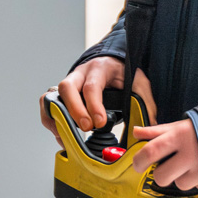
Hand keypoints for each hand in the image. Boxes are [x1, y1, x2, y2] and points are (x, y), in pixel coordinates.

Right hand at [39, 57, 156, 147]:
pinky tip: (61, 135)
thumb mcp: (138, 81)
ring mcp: (67, 83)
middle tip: (85, 128)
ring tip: (67, 136)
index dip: (93, 105)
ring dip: (56, 117)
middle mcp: (79, 74)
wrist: (110, 62)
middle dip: (74, 111)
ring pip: (51, 96)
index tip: (99, 122)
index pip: (91, 86)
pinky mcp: (60, 94)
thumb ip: (145, 100)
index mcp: (98, 69)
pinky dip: (50, 120)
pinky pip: (47, 105)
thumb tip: (151, 124)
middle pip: (67, 88)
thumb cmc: (122, 73)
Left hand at [130, 120, 197, 192]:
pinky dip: (197, 181)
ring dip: (181, 177)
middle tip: (166, 166)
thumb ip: (157, 131)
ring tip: (190, 164)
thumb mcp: (180, 125)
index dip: (139, 160)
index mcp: (178, 137)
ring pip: (179, 184)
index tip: (138, 164)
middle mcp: (189, 154)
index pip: (151, 152)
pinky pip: (197, 188)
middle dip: (160, 174)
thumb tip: (136, 132)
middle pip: (162, 176)